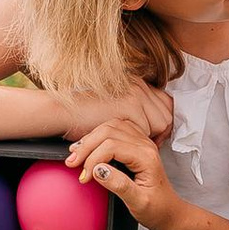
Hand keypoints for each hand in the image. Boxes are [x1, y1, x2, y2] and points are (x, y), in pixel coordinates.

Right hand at [59, 80, 178, 144]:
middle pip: (168, 111)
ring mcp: (135, 94)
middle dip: (162, 130)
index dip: (161, 121)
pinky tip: (128, 145)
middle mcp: (139, 85)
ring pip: (162, 122)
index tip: (153, 136)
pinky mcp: (130, 106)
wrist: (60, 111)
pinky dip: (140, 141)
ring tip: (138, 147)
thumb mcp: (111, 107)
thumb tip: (146, 123)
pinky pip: (148, 129)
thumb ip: (130, 111)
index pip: (166, 102)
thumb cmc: (81, 114)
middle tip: (148, 144)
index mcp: (136, 83)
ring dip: (152, 137)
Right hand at [66, 113, 185, 229]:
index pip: (111, 147)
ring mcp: (142, 142)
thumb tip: (98, 170)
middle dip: (87, 146)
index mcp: (146, 157)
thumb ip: (119, 185)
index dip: (92, 160)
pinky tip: (88, 147)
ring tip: (76, 154)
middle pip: (109, 131)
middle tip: (72, 163)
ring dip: (91, 138)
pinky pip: (115, 130)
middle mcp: (145, 145)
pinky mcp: (136, 144)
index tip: (84, 177)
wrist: (169, 211)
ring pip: (111, 127)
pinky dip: (98, 136)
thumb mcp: (138, 203)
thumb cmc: (157, 209)